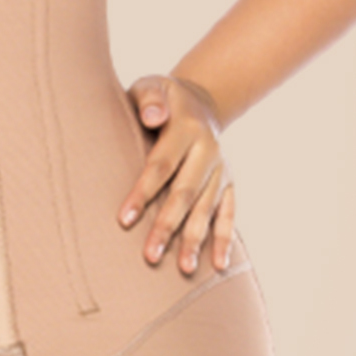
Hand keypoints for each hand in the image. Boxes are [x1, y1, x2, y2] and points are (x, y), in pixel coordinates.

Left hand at [118, 75, 235, 273]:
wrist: (199, 100)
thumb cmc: (160, 99)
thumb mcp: (151, 87)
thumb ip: (149, 99)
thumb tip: (153, 117)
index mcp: (186, 128)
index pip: (161, 166)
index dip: (143, 192)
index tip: (125, 220)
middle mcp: (208, 150)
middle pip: (185, 193)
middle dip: (167, 226)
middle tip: (150, 255)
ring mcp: (221, 168)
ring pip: (206, 208)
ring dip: (195, 239)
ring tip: (183, 269)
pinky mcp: (230, 182)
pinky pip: (229, 213)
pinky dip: (224, 239)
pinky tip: (217, 265)